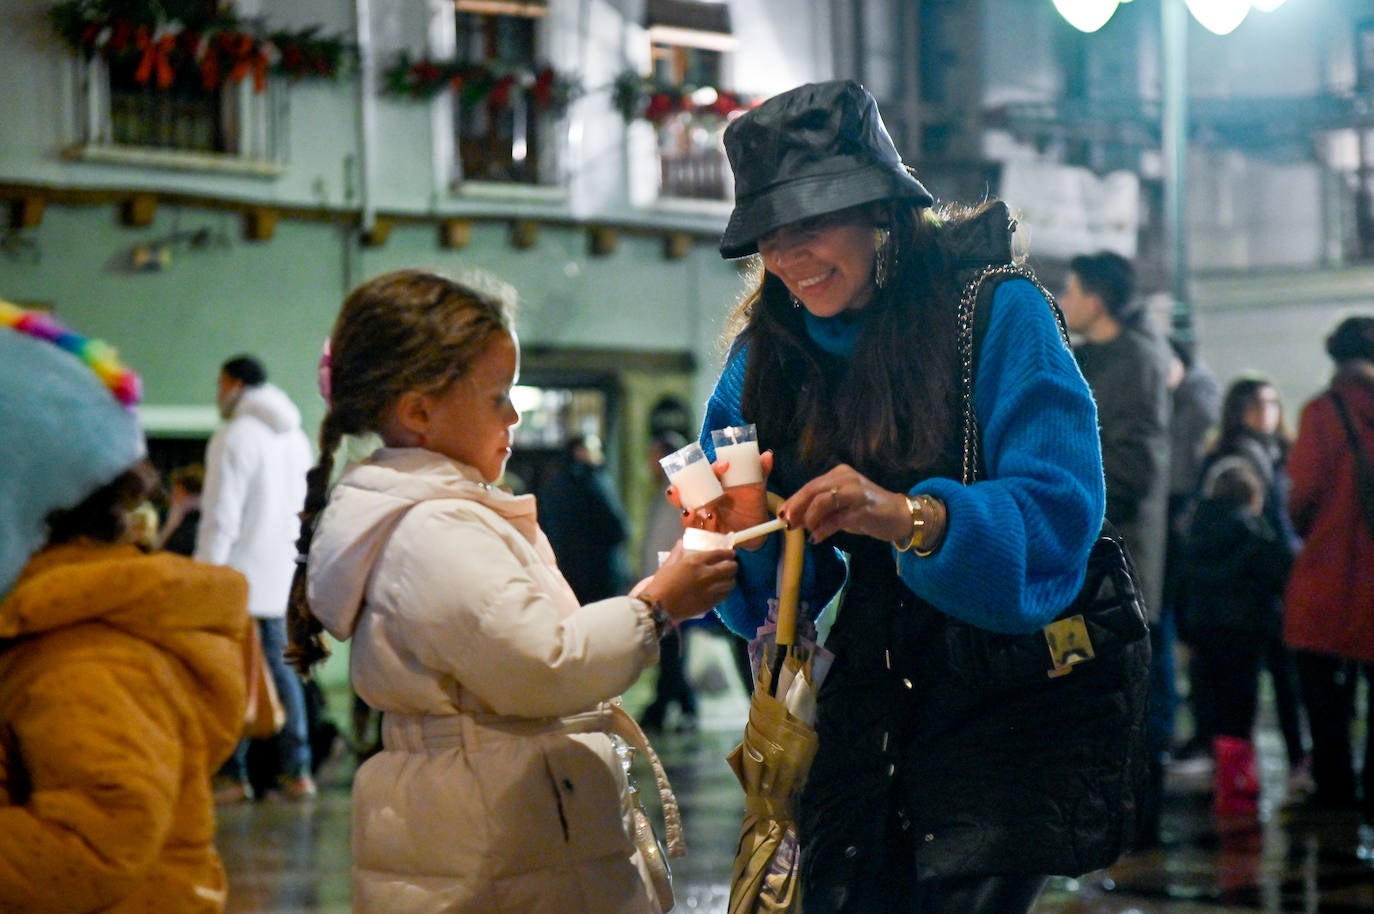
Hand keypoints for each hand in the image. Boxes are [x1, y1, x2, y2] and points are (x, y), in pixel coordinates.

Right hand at [641, 540, 737, 621]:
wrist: (659, 606)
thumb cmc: (661, 583)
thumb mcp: (668, 565)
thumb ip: (677, 553)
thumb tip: (681, 543)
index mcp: (695, 562)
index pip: (719, 555)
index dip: (728, 554)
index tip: (732, 554)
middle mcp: (706, 574)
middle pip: (729, 568)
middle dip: (733, 566)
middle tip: (733, 566)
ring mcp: (709, 590)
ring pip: (730, 583)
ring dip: (731, 579)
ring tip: (729, 579)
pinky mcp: (710, 603)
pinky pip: (724, 595)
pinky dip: (726, 591)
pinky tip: (724, 590)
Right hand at [666, 450, 775, 547]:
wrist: (756, 527)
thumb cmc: (750, 502)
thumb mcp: (755, 487)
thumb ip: (760, 471)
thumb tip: (768, 455)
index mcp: (713, 484)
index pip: (705, 473)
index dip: (713, 468)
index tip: (725, 465)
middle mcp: (703, 500)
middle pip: (683, 496)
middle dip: (675, 494)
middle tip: (673, 490)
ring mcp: (703, 517)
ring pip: (686, 515)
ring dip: (685, 514)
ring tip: (691, 511)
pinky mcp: (707, 533)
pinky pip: (696, 533)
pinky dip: (698, 529)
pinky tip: (705, 525)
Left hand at [779, 463, 912, 544]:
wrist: (899, 516)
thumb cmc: (867, 512)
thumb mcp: (841, 509)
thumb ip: (820, 511)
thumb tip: (793, 519)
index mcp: (839, 474)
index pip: (810, 485)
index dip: (793, 500)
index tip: (781, 514)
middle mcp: (846, 478)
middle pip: (813, 490)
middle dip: (796, 507)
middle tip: (787, 523)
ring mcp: (856, 492)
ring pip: (823, 501)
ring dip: (809, 518)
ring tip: (806, 530)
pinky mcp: (863, 509)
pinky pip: (836, 519)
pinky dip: (823, 529)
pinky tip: (817, 538)